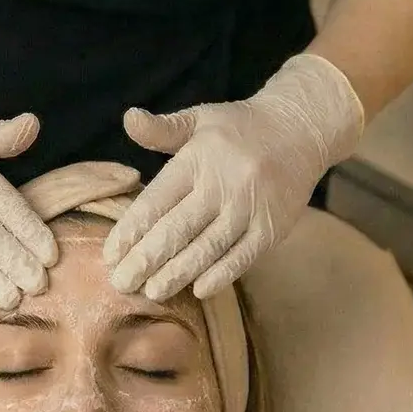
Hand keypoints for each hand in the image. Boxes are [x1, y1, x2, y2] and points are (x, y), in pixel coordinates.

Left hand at [105, 54, 364, 300]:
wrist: (302, 128)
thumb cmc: (241, 128)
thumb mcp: (200, 118)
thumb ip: (162, 129)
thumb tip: (129, 119)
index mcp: (199, 158)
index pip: (157, 200)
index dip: (131, 230)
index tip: (110, 254)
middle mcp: (224, 183)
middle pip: (177, 229)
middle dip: (146, 260)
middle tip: (121, 284)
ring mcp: (251, 207)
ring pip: (207, 248)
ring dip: (177, 274)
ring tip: (151, 293)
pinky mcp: (273, 227)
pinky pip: (243, 257)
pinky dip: (220, 275)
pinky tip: (198, 291)